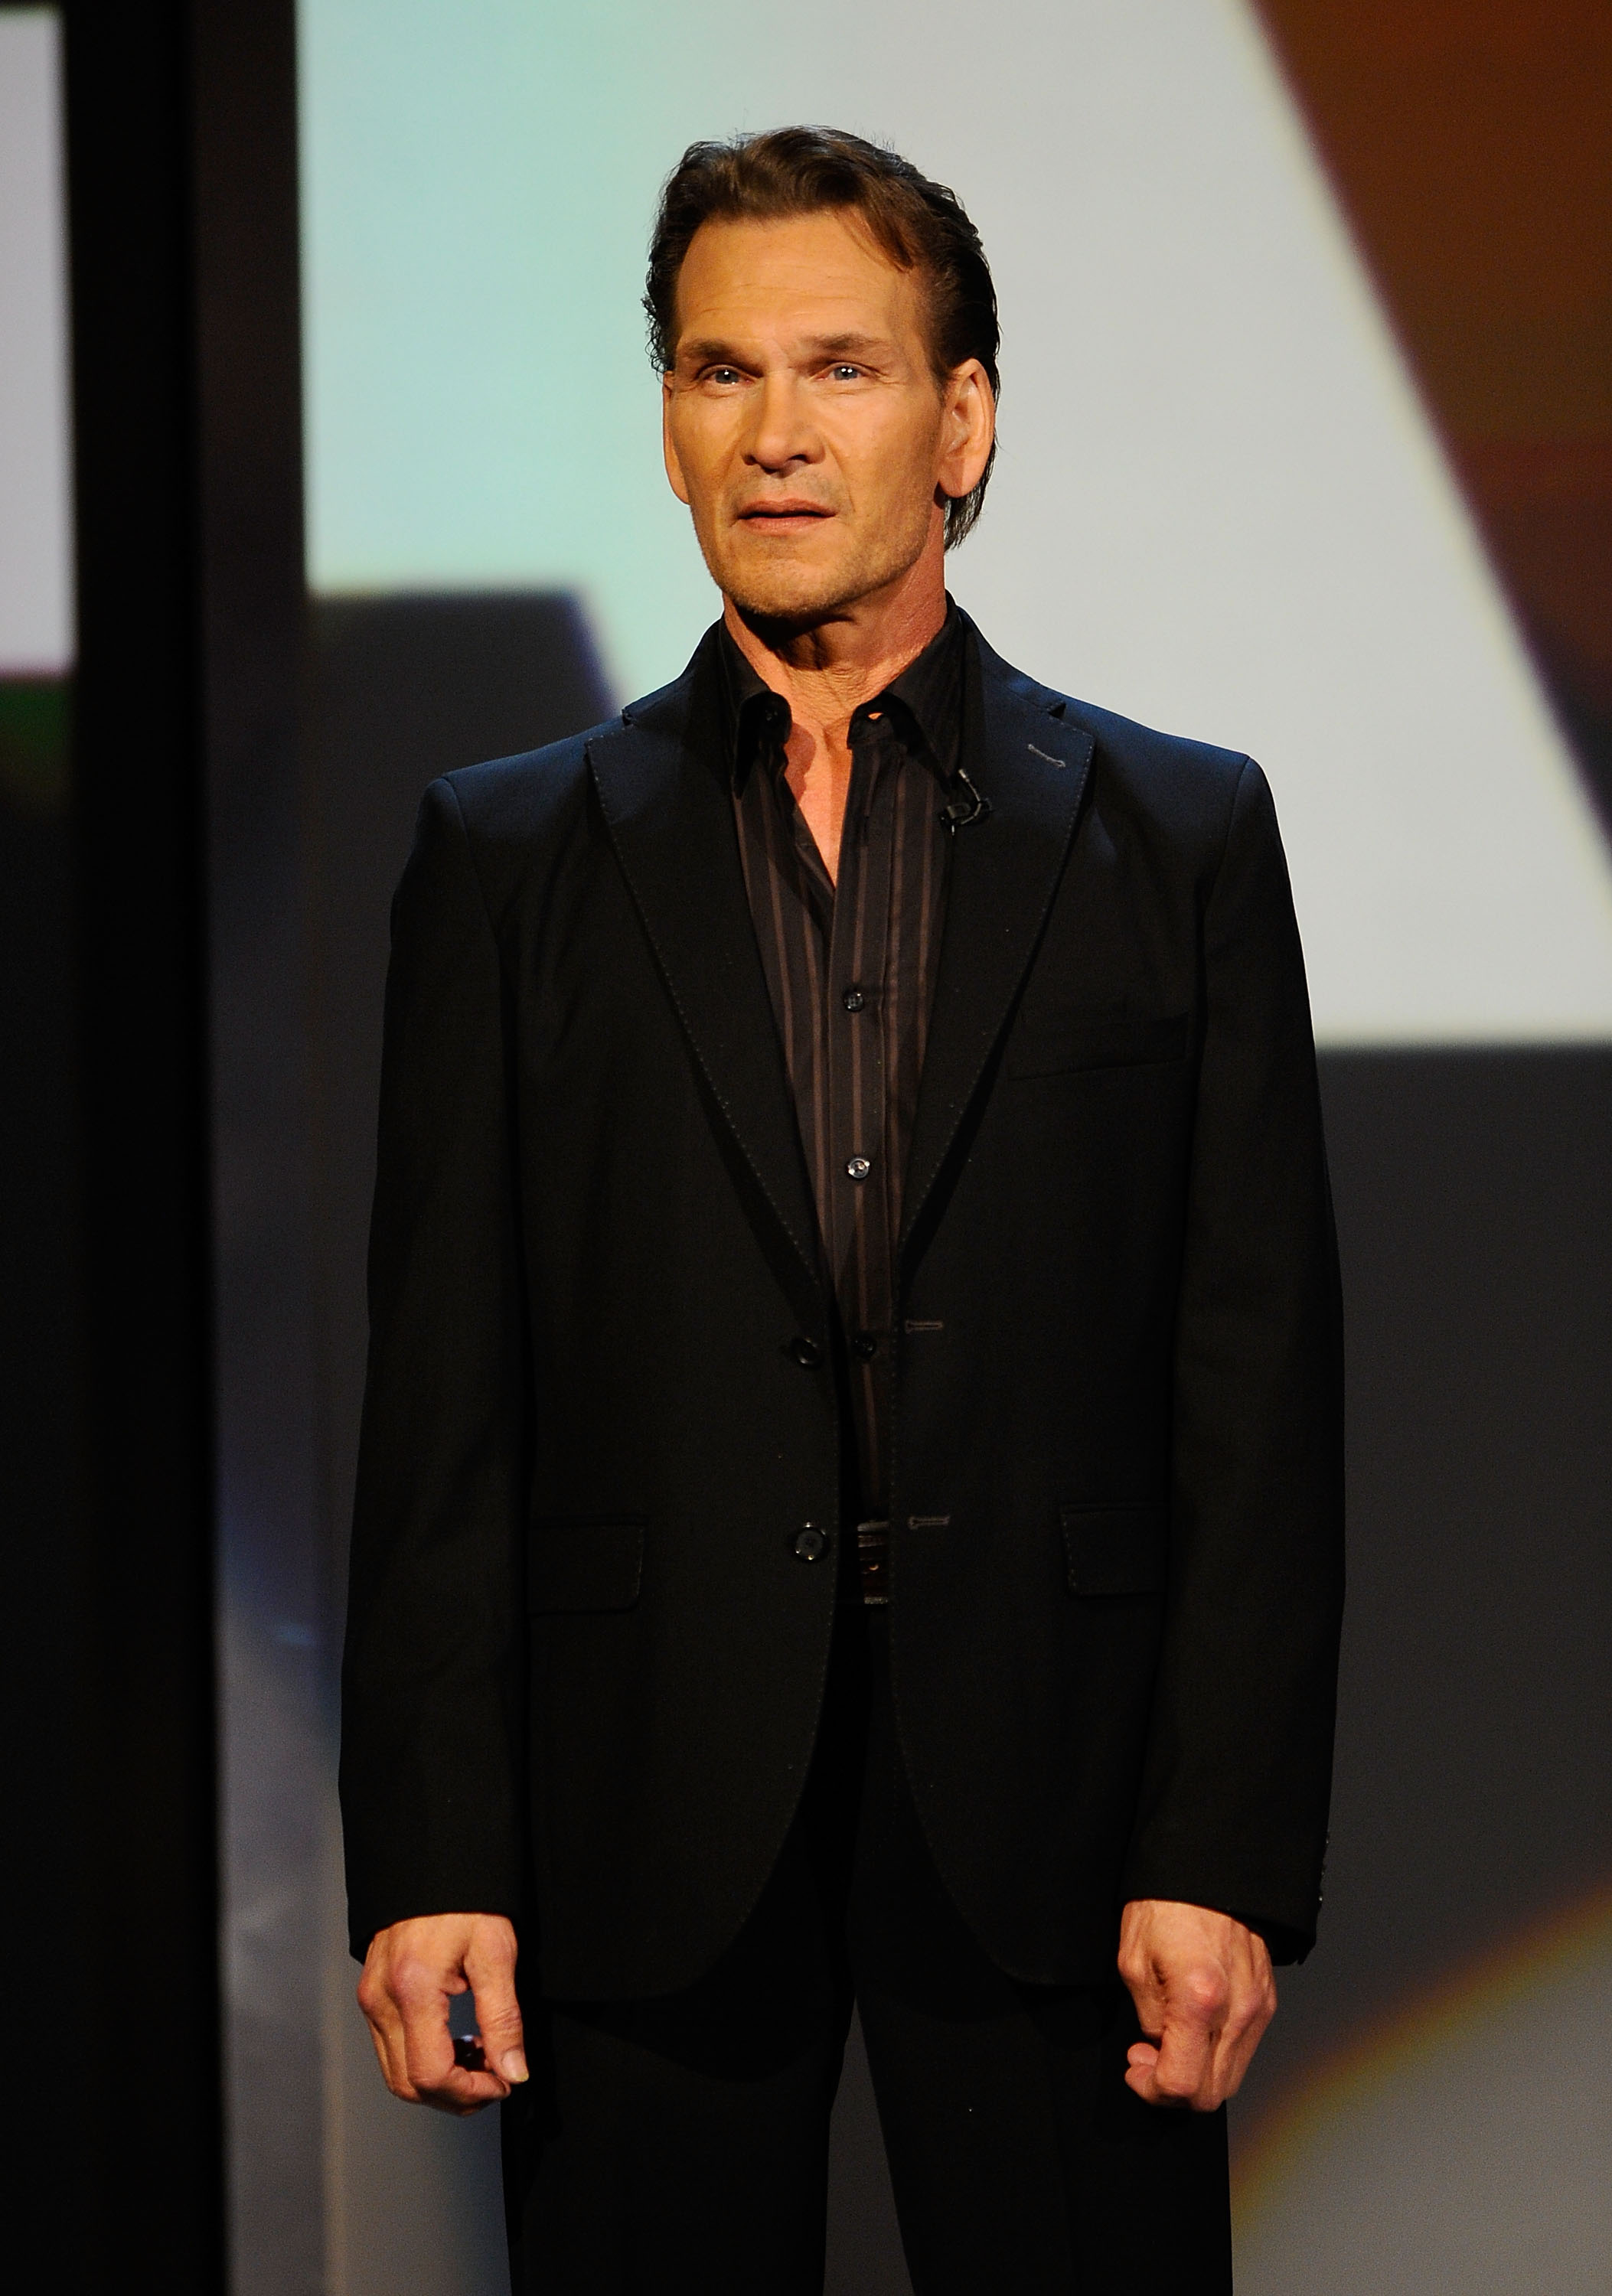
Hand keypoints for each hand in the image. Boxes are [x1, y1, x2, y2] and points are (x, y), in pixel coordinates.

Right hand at [357, 1912, 528, 2114]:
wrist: (433, 1861)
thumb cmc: (467, 1897)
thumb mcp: (496, 1951)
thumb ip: (503, 2017)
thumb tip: (513, 2072)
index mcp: (412, 1989)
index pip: (431, 2075)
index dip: (470, 2093)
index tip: (502, 2083)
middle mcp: (381, 1999)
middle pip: (408, 2085)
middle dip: (455, 2095)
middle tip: (495, 2077)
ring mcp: (371, 1998)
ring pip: (396, 2073)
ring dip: (439, 2080)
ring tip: (479, 2055)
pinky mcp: (372, 1993)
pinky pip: (390, 2048)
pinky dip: (423, 2058)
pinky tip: (456, 2040)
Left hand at [1117, 1899, 1275, 2110]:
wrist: (1207, 1869)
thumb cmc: (1166, 1905)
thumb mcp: (1133, 1961)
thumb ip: (1148, 2018)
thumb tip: (1158, 2048)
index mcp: (1200, 1999)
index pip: (1182, 2083)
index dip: (1151, 2088)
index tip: (1136, 2067)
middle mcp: (1238, 2010)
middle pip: (1212, 2093)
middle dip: (1173, 2088)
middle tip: (1148, 2057)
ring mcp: (1258, 2008)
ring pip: (1230, 2077)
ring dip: (1196, 2073)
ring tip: (1169, 2039)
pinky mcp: (1267, 2000)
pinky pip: (1243, 2050)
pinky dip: (1216, 2053)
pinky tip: (1194, 2027)